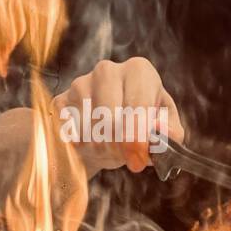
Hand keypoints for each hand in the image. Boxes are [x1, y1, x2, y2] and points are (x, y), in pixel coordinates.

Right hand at [51, 57, 183, 173]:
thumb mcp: (162, 128)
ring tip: (110, 149)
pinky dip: (81, 147)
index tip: (138, 159)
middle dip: (118, 146)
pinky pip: (68, 133)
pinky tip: (90, 144)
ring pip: (88, 128)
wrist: (104, 128)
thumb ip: (171, 132)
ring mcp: (80, 83)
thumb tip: (163, 133)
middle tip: (125, 159)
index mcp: (139, 71)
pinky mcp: (59, 101)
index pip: (137, 103)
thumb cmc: (138, 126)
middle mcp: (108, 71)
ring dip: (100, 149)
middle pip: (109, 117)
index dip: (137, 136)